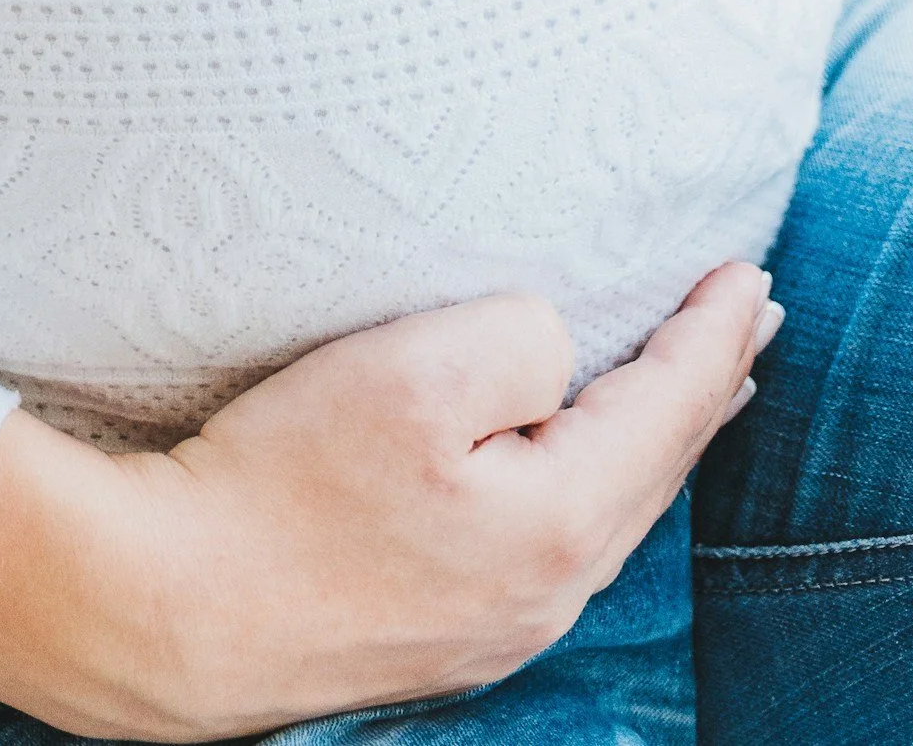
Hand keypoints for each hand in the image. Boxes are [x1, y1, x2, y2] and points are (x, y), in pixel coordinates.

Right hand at [0, 262, 781, 739]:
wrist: (161, 610)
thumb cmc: (278, 482)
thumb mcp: (410, 371)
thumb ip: (520, 340)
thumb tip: (553, 357)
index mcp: (560, 526)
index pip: (670, 410)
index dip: (714, 334)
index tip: (751, 274)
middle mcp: (545, 595)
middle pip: (652, 472)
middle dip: (701, 389)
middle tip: (745, 321)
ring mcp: (490, 630)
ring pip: (600, 515)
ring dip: (644, 441)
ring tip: (679, 392)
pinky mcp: (431, 638)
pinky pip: (542, 546)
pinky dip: (578, 486)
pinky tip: (560, 472)